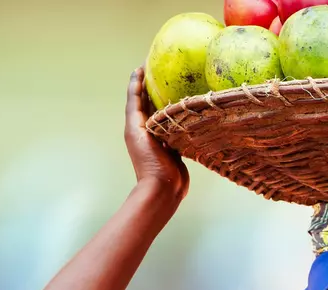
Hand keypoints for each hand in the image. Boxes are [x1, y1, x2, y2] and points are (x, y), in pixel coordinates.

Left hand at [125, 67, 189, 198]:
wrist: (163, 188)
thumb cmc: (149, 162)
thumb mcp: (138, 132)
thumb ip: (137, 111)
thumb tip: (139, 89)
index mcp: (135, 125)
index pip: (135, 96)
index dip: (138, 80)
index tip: (144, 64)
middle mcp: (147, 129)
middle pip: (150, 103)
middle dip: (154, 87)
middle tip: (164, 70)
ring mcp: (161, 138)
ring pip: (165, 114)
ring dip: (170, 101)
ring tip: (180, 85)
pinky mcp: (175, 147)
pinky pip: (178, 127)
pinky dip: (182, 117)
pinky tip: (192, 109)